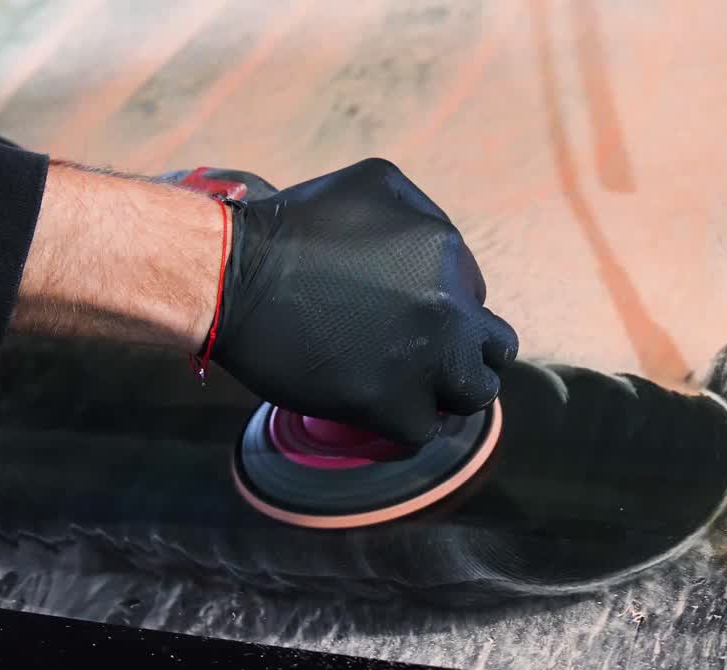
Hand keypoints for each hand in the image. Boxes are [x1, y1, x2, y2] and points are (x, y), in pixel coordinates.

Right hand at [213, 159, 517, 445]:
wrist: (233, 278)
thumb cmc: (290, 226)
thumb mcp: (371, 182)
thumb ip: (422, 211)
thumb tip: (443, 250)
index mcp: (447, 253)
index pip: (475, 294)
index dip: (446, 307)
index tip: (407, 315)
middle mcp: (450, 308)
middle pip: (493, 346)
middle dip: (465, 350)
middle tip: (426, 356)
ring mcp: (425, 361)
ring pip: (475, 393)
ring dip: (449, 391)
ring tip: (414, 388)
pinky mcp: (391, 405)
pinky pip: (424, 429)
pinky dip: (405, 422)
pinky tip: (381, 408)